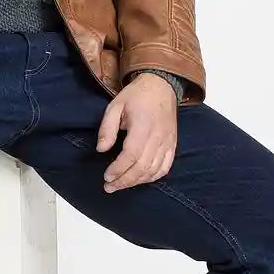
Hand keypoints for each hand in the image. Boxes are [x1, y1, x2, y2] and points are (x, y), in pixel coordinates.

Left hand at [96, 73, 177, 191]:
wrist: (161, 86)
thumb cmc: (136, 96)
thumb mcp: (115, 106)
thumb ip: (107, 128)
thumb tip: (101, 149)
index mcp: (142, 126)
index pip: (131, 155)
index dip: (118, 169)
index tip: (106, 176)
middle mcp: (158, 137)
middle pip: (142, 167)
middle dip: (124, 181)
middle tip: (109, 187)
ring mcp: (167, 142)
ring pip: (154, 170)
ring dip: (136, 182)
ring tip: (121, 185)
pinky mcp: (172, 145)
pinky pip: (165, 167)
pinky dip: (152, 177)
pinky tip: (140, 180)